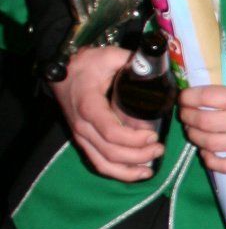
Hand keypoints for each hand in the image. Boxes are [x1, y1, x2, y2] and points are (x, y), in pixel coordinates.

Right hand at [50, 44, 164, 180]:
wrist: (62, 72)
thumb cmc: (87, 64)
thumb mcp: (109, 55)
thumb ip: (132, 60)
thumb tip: (156, 68)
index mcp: (89, 105)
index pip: (110, 131)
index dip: (133, 138)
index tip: (153, 135)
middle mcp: (82, 125)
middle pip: (110, 152)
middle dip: (138, 155)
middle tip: (159, 148)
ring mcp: (81, 136)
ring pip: (103, 163)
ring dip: (129, 170)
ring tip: (151, 167)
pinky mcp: (84, 141)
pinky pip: (98, 164)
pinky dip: (118, 173)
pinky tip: (137, 173)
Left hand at [178, 77, 225, 172]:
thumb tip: (206, 83)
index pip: (207, 97)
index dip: (189, 97)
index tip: (184, 97)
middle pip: (204, 121)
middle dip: (187, 116)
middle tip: (185, 114)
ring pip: (209, 144)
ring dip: (194, 137)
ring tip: (193, 131)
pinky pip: (224, 165)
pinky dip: (209, 159)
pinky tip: (206, 151)